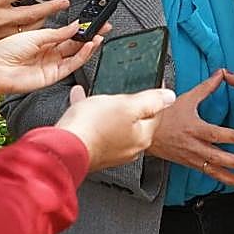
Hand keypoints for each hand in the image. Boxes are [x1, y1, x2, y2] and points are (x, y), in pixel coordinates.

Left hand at [0, 21, 103, 114]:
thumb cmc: (5, 51)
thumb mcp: (34, 35)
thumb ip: (58, 33)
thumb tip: (75, 26)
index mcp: (44, 40)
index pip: (68, 33)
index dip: (81, 28)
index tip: (93, 21)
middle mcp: (50, 52)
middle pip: (75, 43)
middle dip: (90, 35)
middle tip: (103, 27)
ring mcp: (52, 64)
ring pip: (77, 54)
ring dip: (89, 45)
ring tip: (99, 35)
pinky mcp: (53, 75)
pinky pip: (72, 65)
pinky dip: (82, 56)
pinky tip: (88, 47)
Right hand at [58, 85, 176, 170]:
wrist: (63, 148)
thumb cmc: (93, 127)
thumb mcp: (127, 105)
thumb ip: (151, 101)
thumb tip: (170, 97)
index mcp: (142, 135)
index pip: (157, 113)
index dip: (156, 96)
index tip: (153, 83)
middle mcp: (129, 146)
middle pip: (136, 119)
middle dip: (130, 103)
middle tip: (125, 90)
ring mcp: (111, 150)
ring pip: (114, 122)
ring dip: (108, 107)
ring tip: (99, 95)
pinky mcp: (94, 149)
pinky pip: (96, 127)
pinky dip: (91, 114)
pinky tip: (81, 101)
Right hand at [147, 69, 233, 187]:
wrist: (145, 132)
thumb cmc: (164, 116)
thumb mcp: (186, 98)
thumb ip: (206, 87)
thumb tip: (220, 74)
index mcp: (194, 128)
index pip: (216, 134)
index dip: (233, 137)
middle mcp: (193, 145)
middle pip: (217, 157)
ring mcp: (192, 157)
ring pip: (214, 170)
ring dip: (232, 177)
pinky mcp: (190, 164)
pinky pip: (208, 174)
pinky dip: (222, 179)